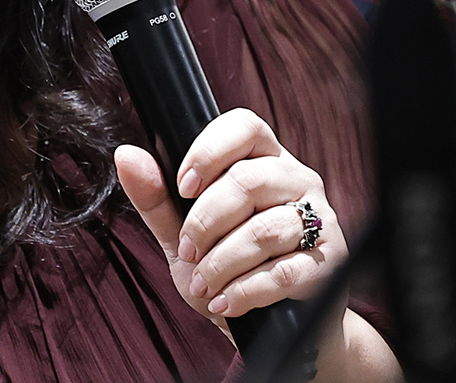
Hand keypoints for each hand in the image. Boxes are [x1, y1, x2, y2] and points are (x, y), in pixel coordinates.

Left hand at [115, 108, 344, 323]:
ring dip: (222, 263)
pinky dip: (245, 291)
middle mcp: (297, 180)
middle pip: (249, 180)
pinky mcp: (329, 264)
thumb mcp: (181, 234)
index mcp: (264, 160)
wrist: (271, 328)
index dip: (209, 151)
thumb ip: (156, 197)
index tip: (183, 188)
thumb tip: (126, 154)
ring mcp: (319, 220)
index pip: (244, 127)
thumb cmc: (226, 270)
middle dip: (205, 222)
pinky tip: (225, 303)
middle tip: (187, 252)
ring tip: (203, 285)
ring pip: (266, 229)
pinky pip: (285, 271)